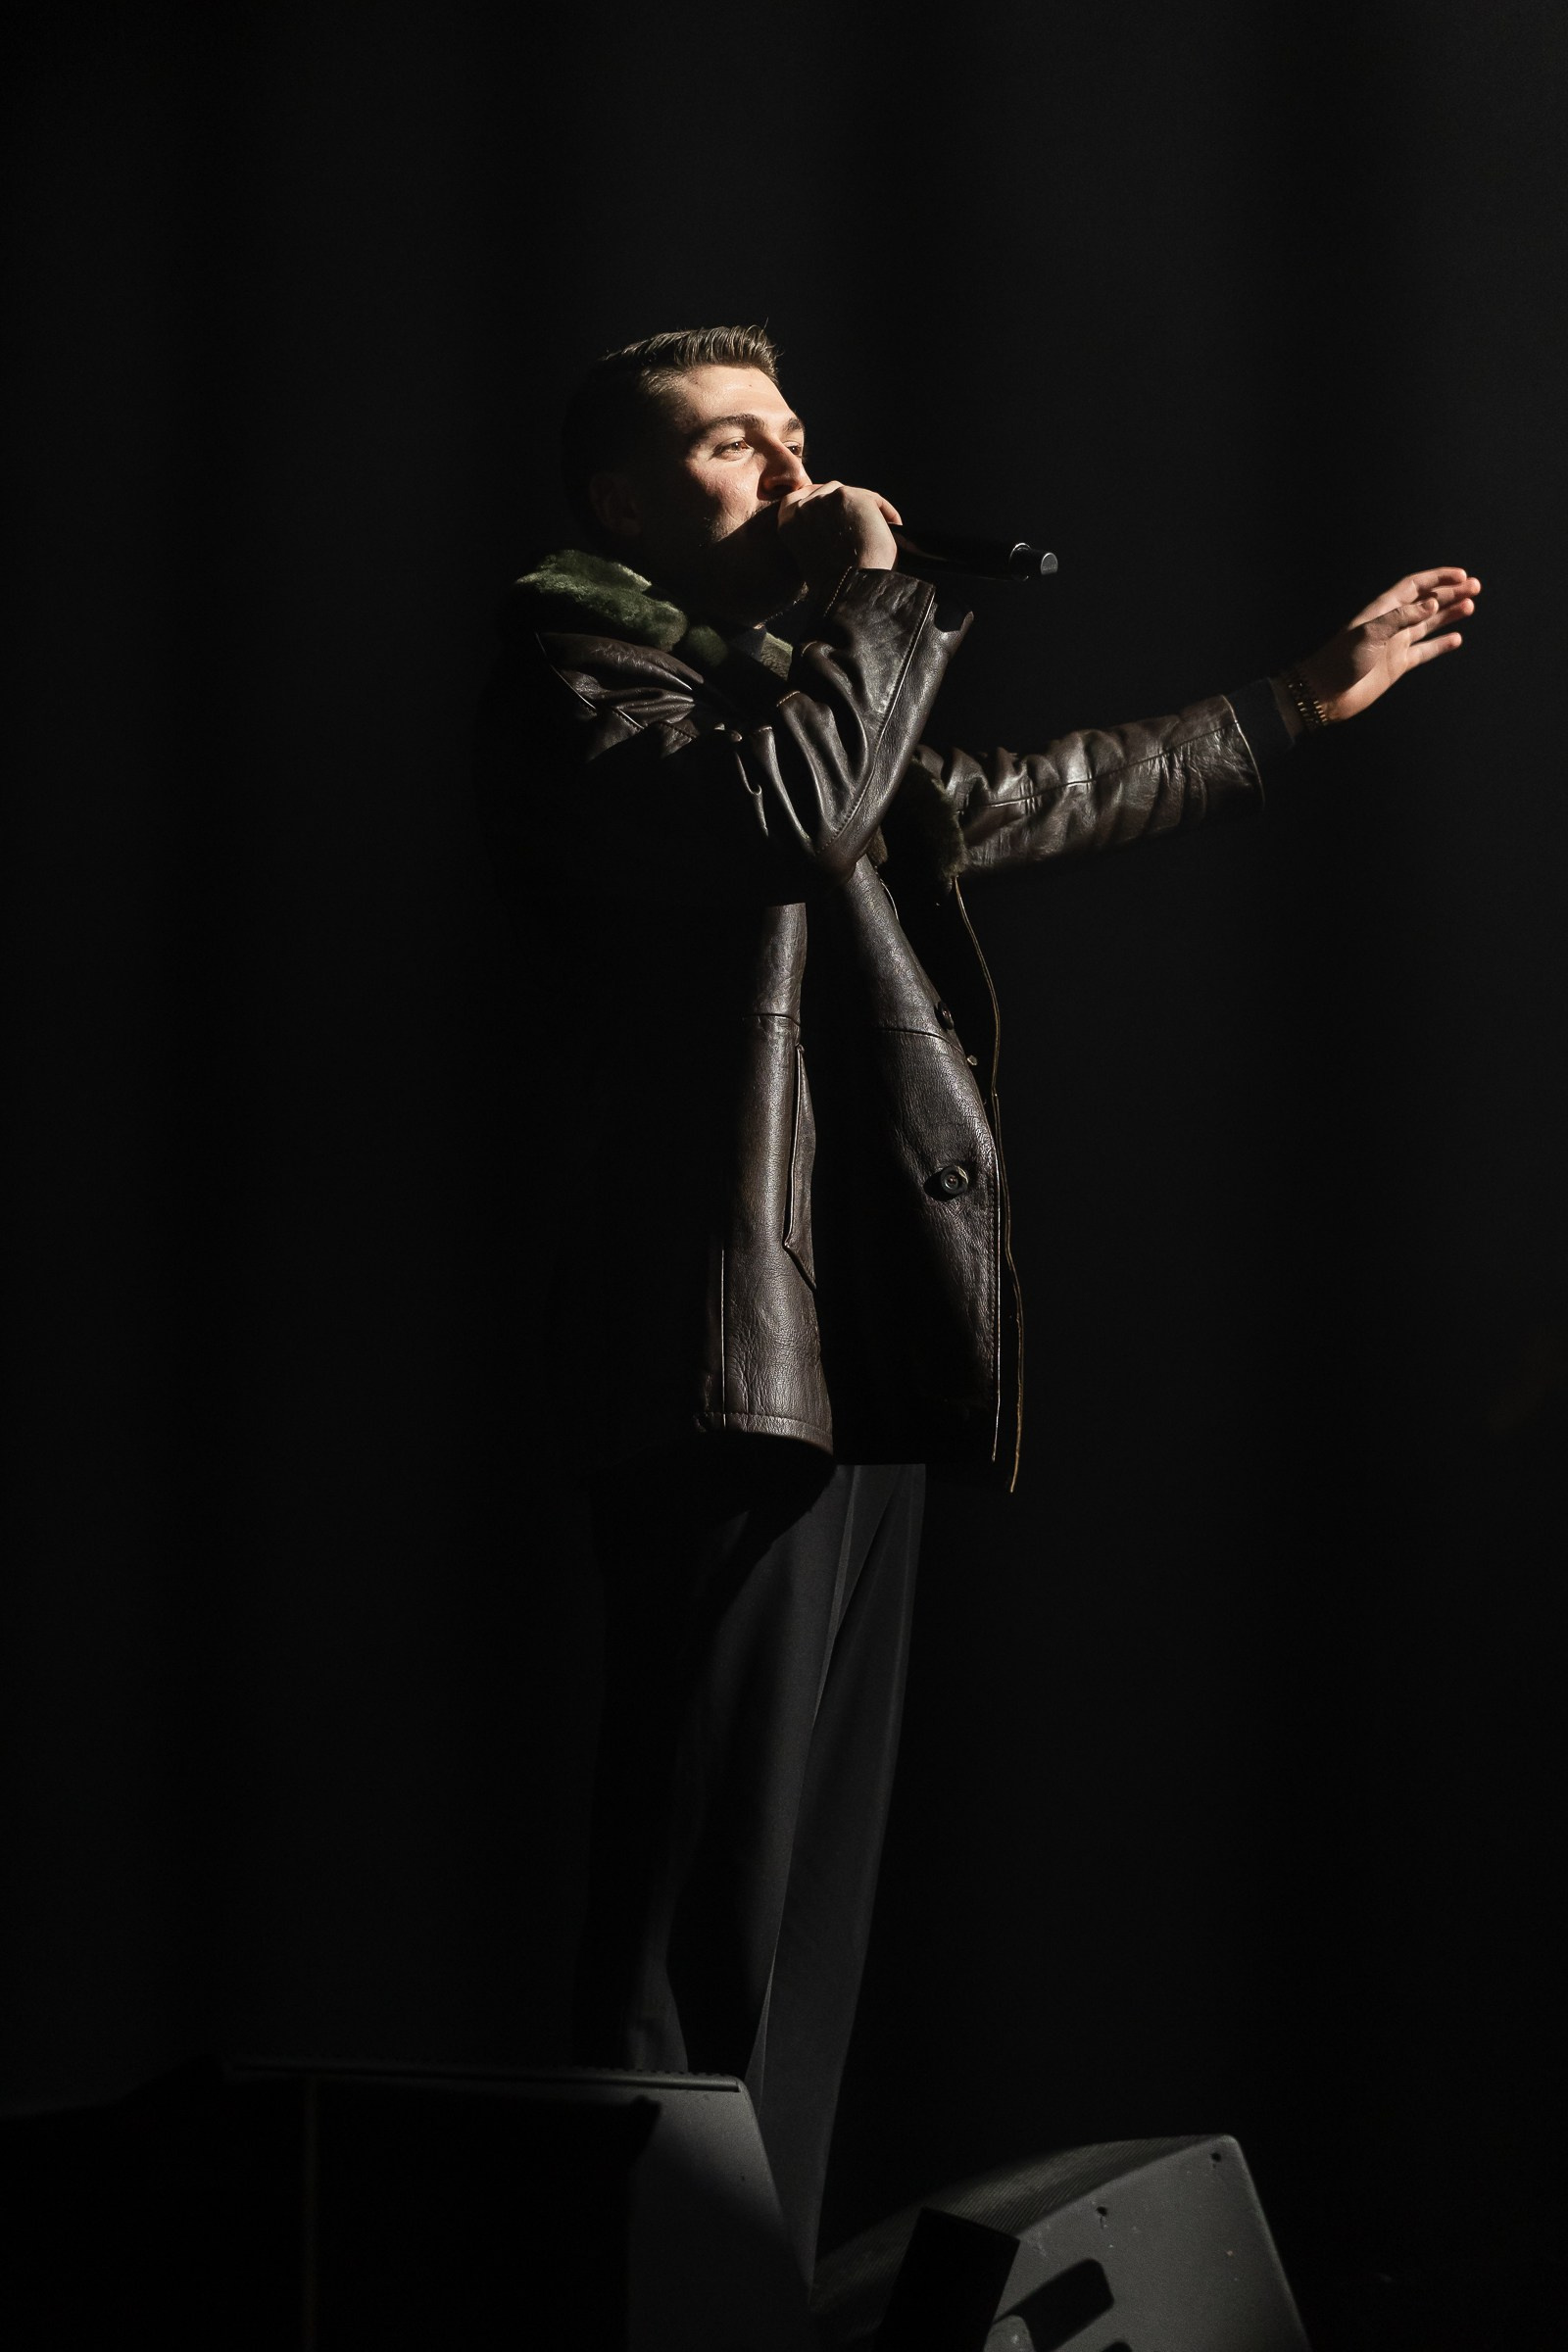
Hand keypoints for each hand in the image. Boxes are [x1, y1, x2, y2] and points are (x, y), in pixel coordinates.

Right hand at [776, 481, 902, 592]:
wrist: (849, 588)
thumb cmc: (835, 583)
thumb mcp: (812, 553)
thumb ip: (815, 532)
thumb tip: (836, 521)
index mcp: (788, 521)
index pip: (801, 499)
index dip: (822, 503)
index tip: (838, 513)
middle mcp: (802, 506)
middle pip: (828, 492)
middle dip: (846, 506)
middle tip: (863, 523)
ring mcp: (824, 499)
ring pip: (851, 494)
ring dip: (865, 510)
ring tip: (878, 529)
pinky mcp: (847, 497)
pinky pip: (872, 498)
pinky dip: (885, 512)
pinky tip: (894, 527)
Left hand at [1284, 567, 1480, 726]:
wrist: (1325, 694)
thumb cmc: (1341, 660)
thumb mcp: (1369, 633)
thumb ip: (1401, 617)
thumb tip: (1432, 604)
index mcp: (1383, 609)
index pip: (1415, 586)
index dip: (1438, 578)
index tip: (1461, 576)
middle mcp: (1391, 623)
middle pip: (1427, 603)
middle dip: (1450, 593)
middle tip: (1476, 588)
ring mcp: (1395, 644)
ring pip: (1429, 624)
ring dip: (1449, 615)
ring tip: (1470, 606)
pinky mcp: (1398, 665)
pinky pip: (1424, 651)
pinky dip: (1440, 645)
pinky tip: (1457, 639)